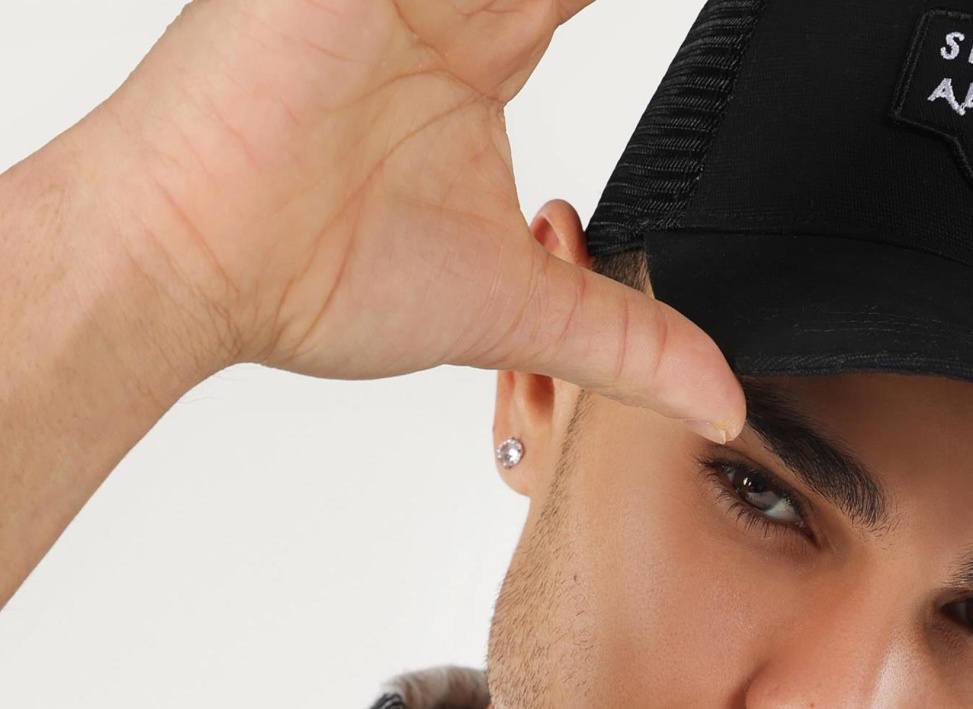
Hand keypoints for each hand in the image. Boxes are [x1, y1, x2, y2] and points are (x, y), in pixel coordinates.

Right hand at [71, 0, 743, 436]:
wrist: (191, 264)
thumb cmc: (310, 275)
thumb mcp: (515, 311)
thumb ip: (624, 339)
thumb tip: (720, 403)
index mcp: (486, 40)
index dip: (687, 1)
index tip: (759, 19)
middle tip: (781, 9)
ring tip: (528, 34)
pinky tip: (516, 16)